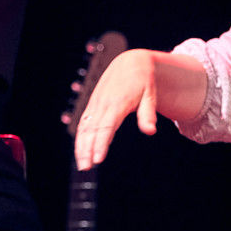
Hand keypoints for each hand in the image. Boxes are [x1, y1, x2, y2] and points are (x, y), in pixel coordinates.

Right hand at [75, 49, 161, 169]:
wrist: (130, 62)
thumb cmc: (142, 80)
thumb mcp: (150, 95)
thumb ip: (148, 114)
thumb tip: (150, 131)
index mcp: (117, 102)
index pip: (106, 126)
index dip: (101, 143)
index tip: (98, 158)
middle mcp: (103, 103)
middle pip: (92, 130)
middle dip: (87, 149)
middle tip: (86, 167)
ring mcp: (96, 103)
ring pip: (84, 127)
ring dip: (81, 146)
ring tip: (82, 164)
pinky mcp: (93, 104)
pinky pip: (83, 122)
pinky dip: (80, 137)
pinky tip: (80, 150)